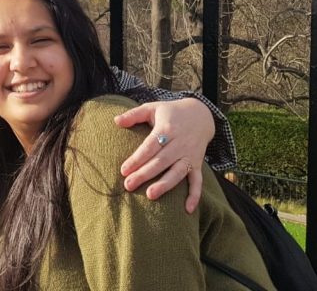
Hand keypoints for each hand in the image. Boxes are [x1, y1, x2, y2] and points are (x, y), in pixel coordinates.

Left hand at [114, 97, 214, 213]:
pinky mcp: (198, 163)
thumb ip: (134, 114)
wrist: (201, 114)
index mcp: (167, 128)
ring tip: (150, 195)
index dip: (137, 158)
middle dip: (145, 174)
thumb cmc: (171, 112)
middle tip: (128, 186)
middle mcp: (180, 143)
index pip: (150, 146)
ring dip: (165, 185)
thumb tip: (115, 121)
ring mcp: (190, 155)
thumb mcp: (153, 107)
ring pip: (178, 172)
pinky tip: (187, 209)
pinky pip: (198, 181)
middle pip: (161, 161)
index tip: (124, 170)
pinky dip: (195, 195)